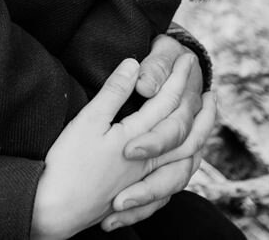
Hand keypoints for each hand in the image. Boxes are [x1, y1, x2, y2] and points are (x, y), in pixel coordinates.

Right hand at [31, 54, 201, 239]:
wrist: (57, 209)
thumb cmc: (69, 163)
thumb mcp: (88, 121)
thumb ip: (114, 93)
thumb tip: (134, 64)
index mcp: (138, 136)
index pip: (166, 102)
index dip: (178, 78)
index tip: (187, 58)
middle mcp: (150, 159)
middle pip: (186, 131)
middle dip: (199, 107)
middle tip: (211, 88)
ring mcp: (147, 178)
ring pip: (187, 157)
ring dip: (201, 136)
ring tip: (207, 121)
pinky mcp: (138, 193)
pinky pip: (175, 181)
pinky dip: (187, 167)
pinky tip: (187, 162)